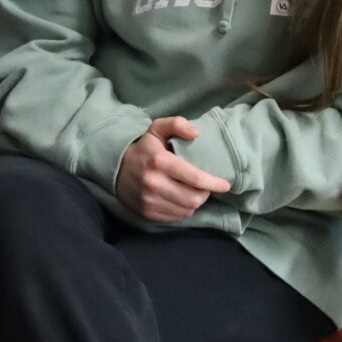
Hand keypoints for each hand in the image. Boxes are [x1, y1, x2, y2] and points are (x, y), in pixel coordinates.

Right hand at [115, 116, 231, 222]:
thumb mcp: (156, 129)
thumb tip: (196, 133)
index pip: (194, 177)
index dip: (214, 183)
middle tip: (205, 187)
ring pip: (186, 209)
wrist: (115, 170)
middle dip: (205, 194)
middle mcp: (153, 183)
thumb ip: (176, 124)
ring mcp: (149, 200)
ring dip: (195, 202)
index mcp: (159, 161)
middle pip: (193, 198)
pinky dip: (184, 210)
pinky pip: (176, 217)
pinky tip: (181, 200)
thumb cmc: (143, 149)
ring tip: (194, 193)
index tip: (225, 185)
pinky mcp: (147, 212)